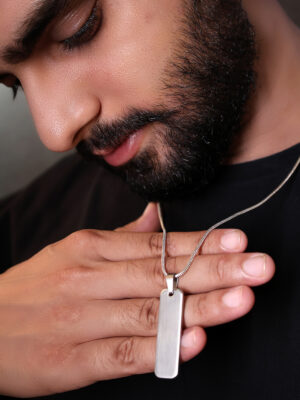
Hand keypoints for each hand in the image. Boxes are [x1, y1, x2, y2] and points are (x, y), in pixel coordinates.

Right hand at [0, 204, 274, 396]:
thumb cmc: (35, 289)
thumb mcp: (71, 252)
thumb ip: (119, 238)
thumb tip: (156, 217)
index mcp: (91, 249)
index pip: (156, 245)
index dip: (200, 244)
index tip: (238, 241)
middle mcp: (90, 279)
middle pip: (161, 274)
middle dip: (214, 270)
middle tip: (259, 266)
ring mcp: (82, 319)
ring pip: (150, 311)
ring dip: (199, 306)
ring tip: (241, 299)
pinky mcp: (74, 360)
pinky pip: (123, 353)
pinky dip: (159, 348)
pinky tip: (192, 341)